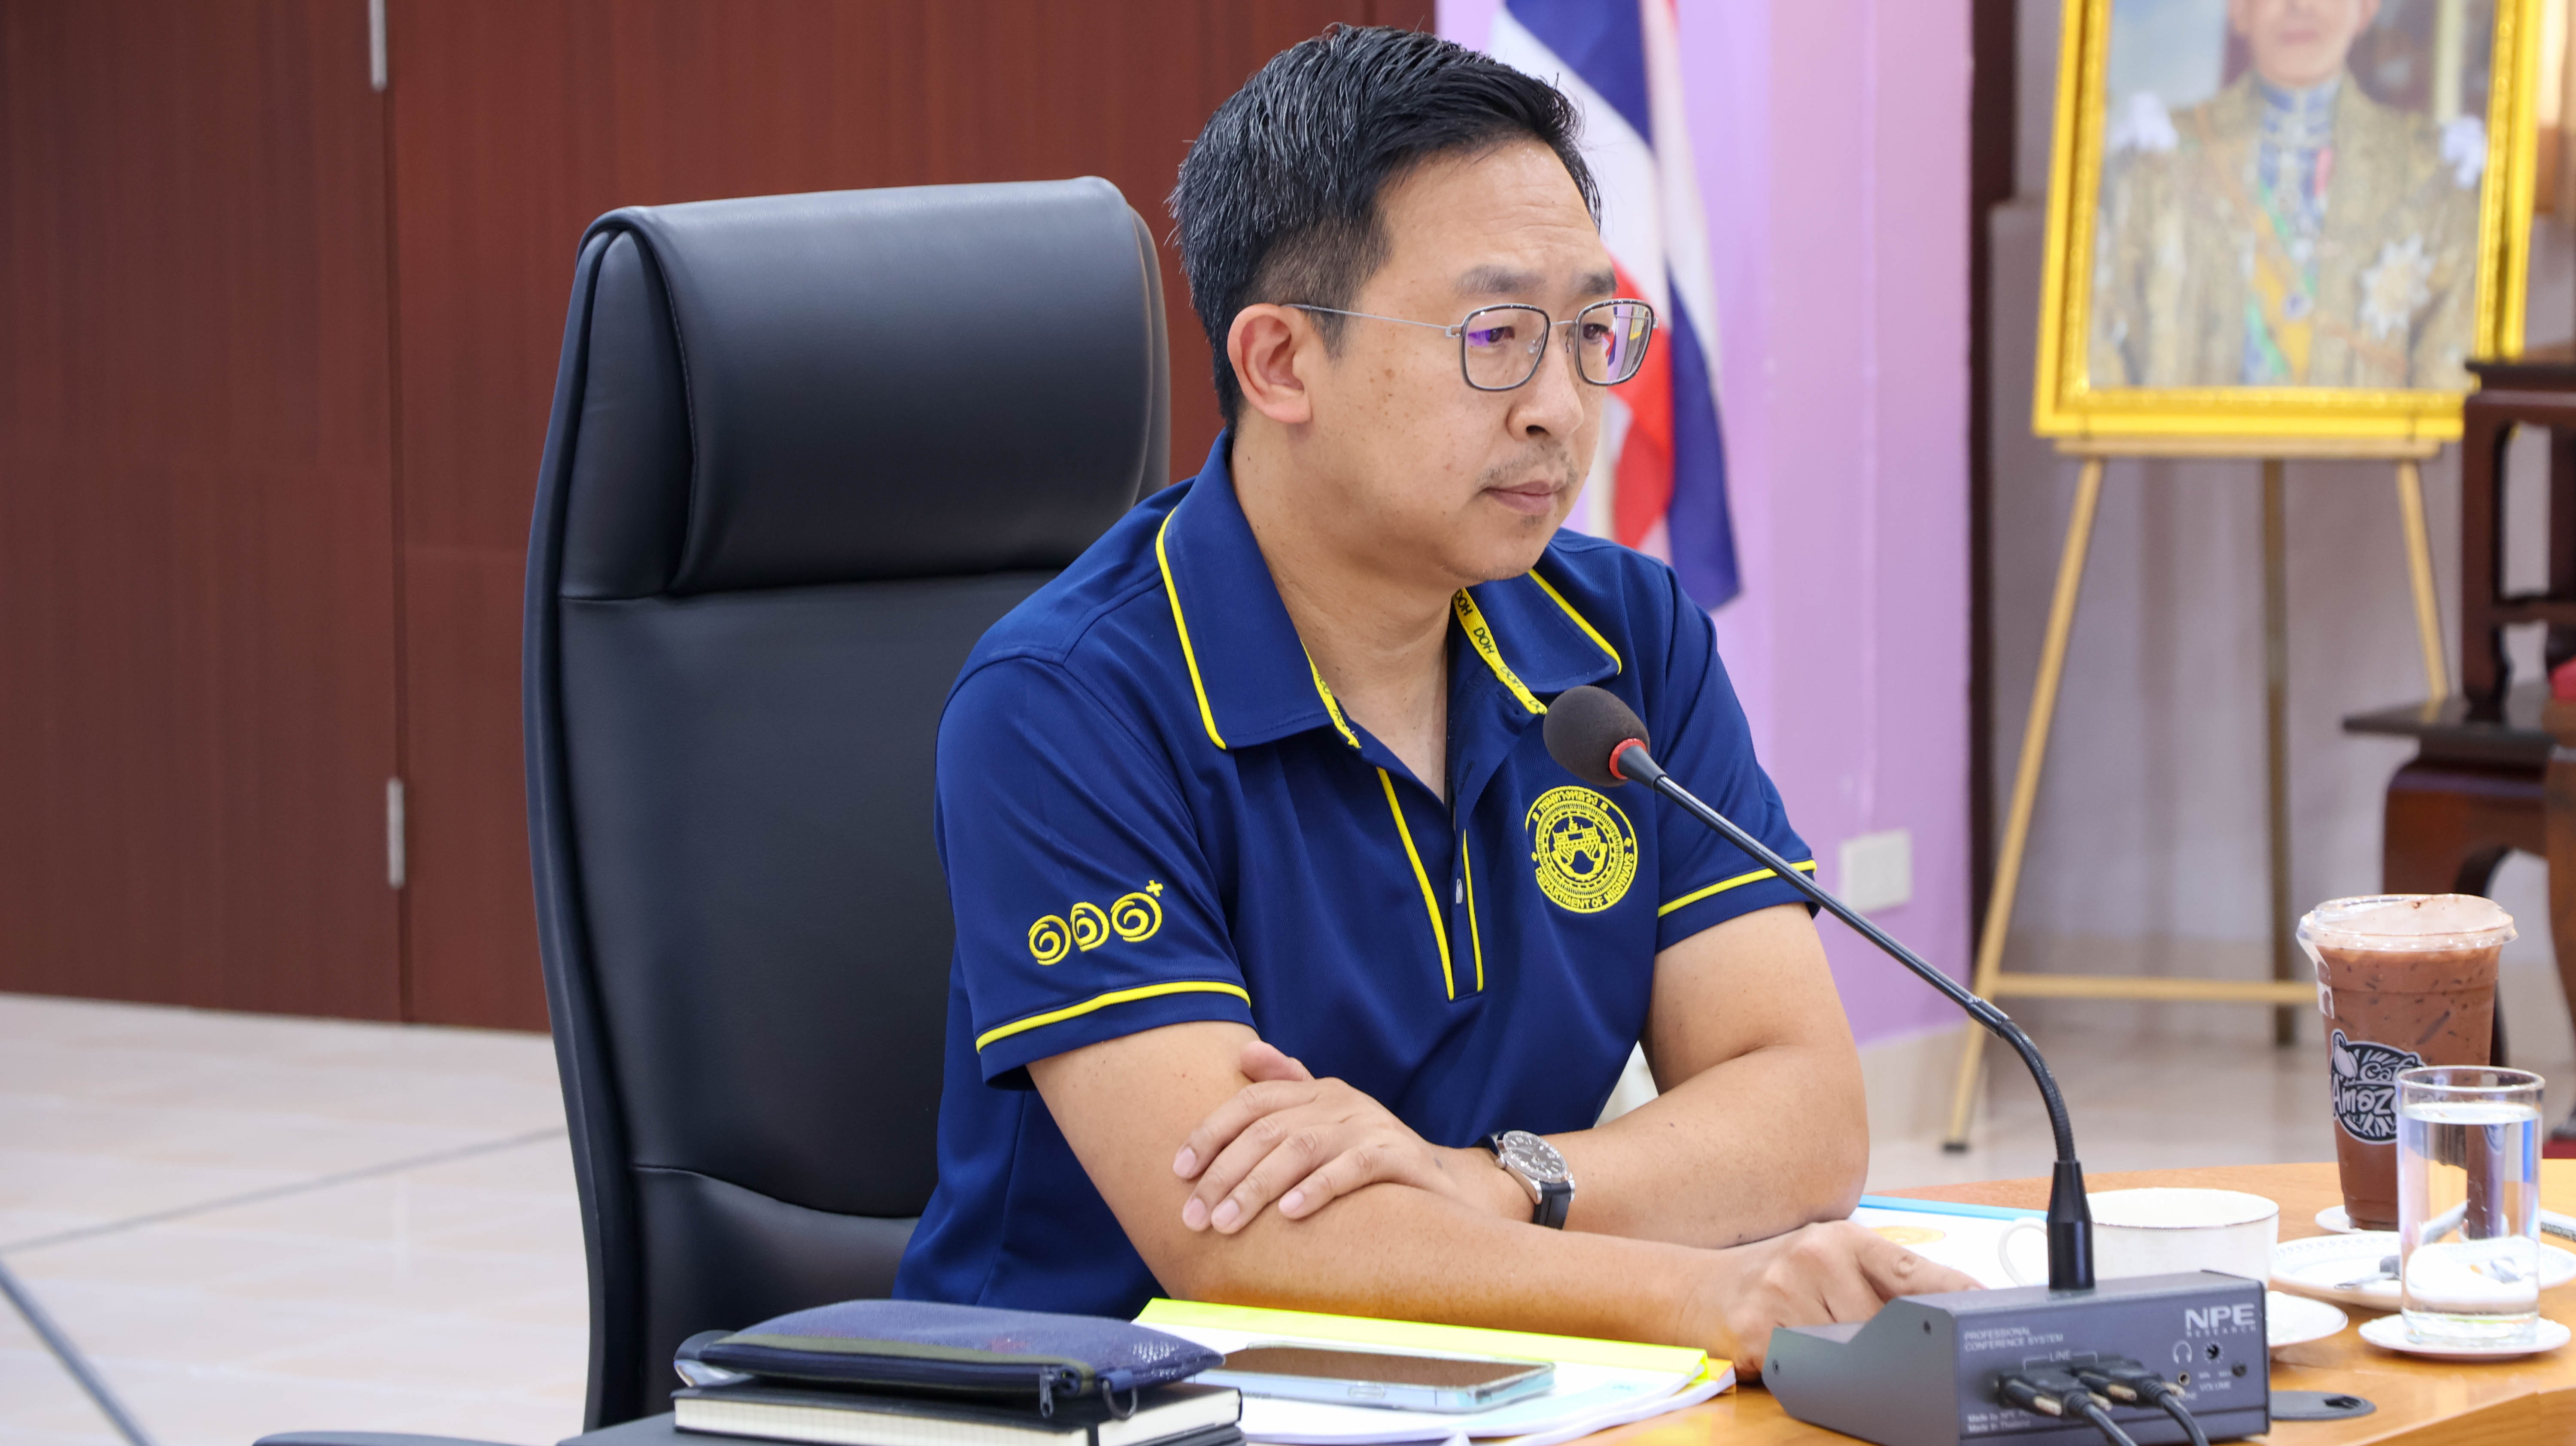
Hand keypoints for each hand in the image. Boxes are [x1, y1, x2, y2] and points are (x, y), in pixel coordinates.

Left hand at [1173, 1040, 1520, 1232]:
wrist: (1444, 1185)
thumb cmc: (1369, 1157)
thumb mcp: (1326, 1121)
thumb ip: (1287, 1088)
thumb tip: (1246, 1054)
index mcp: (1317, 1091)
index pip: (1252, 1101)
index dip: (1211, 1132)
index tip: (1179, 1171)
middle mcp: (1341, 1101)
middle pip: (1268, 1129)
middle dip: (1224, 1173)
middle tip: (1194, 1216)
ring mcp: (1371, 1125)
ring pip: (1302, 1148)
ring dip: (1257, 1186)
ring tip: (1226, 1222)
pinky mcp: (1399, 1157)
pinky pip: (1353, 1168)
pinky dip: (1319, 1188)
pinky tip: (1291, 1213)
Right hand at [1678, 1221, 1980, 1377]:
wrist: (1691, 1288)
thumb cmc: (1771, 1278)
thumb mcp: (1827, 1263)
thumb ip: (1880, 1282)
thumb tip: (1952, 1311)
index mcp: (1843, 1238)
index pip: (1918, 1272)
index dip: (1960, 1298)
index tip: (1991, 1315)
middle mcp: (1816, 1256)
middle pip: (1889, 1328)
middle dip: (1889, 1348)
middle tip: (1875, 1349)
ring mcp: (1784, 1292)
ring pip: (1851, 1354)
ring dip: (1843, 1365)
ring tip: (1815, 1343)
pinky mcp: (1757, 1331)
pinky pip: (1806, 1371)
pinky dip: (1802, 1374)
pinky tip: (1785, 1354)